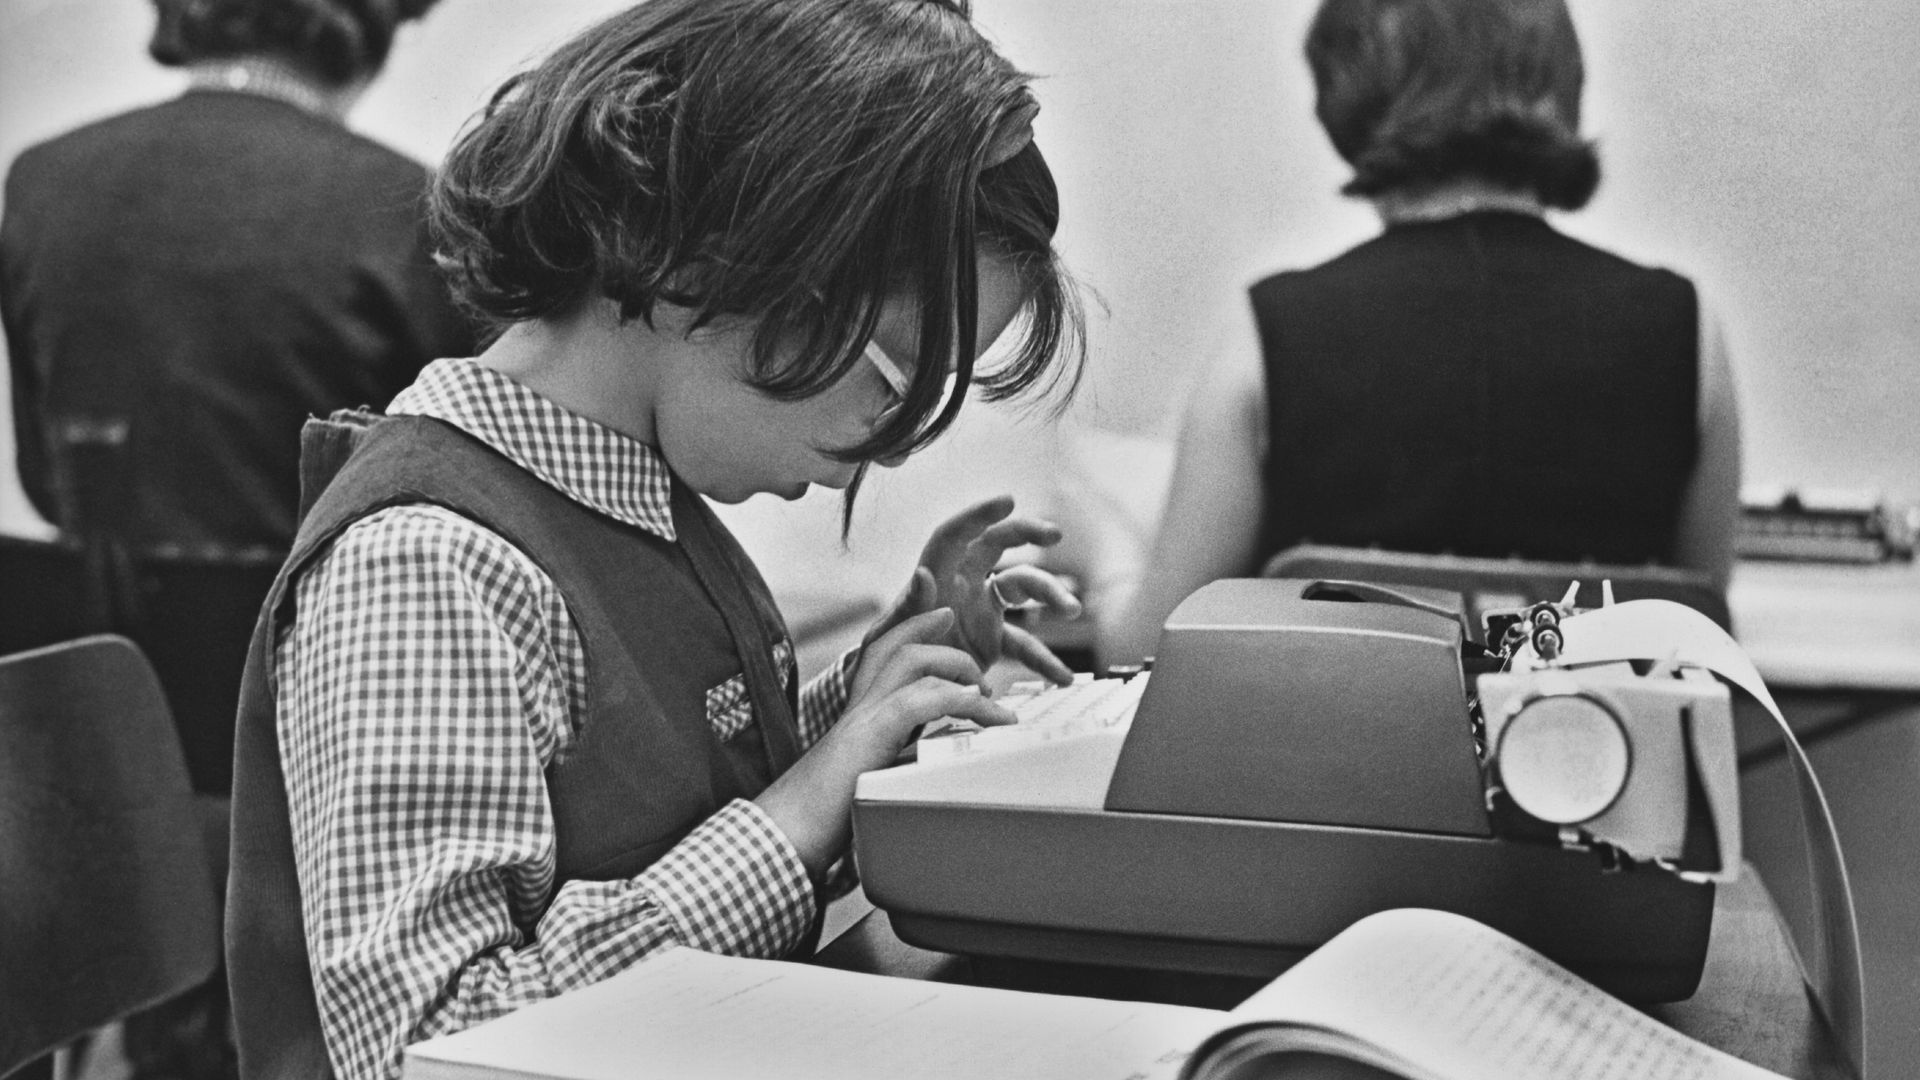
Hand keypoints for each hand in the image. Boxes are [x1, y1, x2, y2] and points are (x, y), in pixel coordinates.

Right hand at [755, 608, 1015, 873]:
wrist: (784, 836)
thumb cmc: (820, 823)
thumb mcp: (864, 788)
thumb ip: (891, 774)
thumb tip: (928, 782)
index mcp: (856, 720)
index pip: (880, 657)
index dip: (911, 629)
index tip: (943, 615)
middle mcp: (856, 711)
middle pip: (894, 646)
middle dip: (938, 637)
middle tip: (980, 664)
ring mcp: (859, 721)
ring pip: (907, 661)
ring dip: (956, 668)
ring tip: (987, 693)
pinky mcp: (867, 739)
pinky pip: (914, 701)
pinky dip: (951, 697)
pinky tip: (976, 705)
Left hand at [862, 495, 1082, 685]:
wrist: (900, 698)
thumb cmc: (888, 662)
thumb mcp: (891, 638)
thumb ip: (909, 609)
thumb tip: (922, 574)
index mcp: (934, 578)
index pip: (954, 536)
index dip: (978, 515)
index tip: (1008, 501)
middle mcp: (962, 584)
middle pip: (995, 544)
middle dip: (1025, 532)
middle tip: (1054, 534)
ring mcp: (982, 610)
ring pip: (1021, 587)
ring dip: (1050, 593)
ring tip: (1073, 610)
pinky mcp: (993, 640)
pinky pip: (1025, 644)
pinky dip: (1044, 660)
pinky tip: (1063, 677)